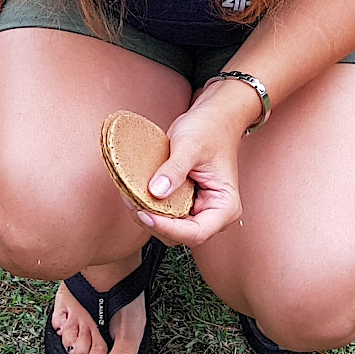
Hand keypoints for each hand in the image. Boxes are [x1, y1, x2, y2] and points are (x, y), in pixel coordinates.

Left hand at [132, 79, 260, 247]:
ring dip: (146, 215)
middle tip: (131, 199)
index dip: (167, 228)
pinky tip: (134, 191)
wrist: (214, 117)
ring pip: (167, 228)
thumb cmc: (210, 128)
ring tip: (129, 193)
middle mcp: (213, 215)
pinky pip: (163, 214)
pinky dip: (147, 206)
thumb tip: (156, 191)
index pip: (196, 233)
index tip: (143, 213)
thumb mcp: (191, 145)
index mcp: (225, 207)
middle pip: (179, 235)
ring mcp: (197, 211)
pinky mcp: (184, 204)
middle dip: (153, 221)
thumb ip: (175, 169)